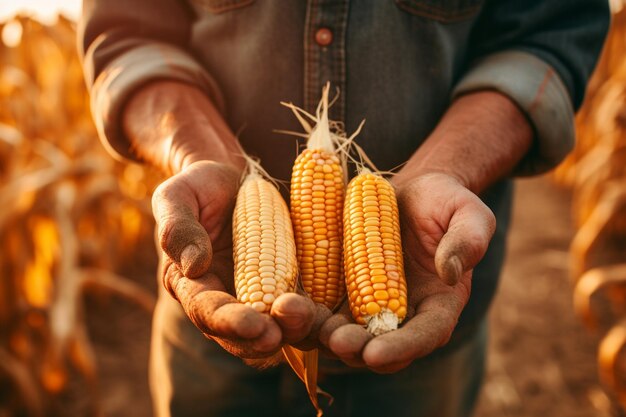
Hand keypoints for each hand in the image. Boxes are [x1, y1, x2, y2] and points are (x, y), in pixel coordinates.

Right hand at [152, 161, 324, 358]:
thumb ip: (178, 229)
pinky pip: (308, 311)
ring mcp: (263, 298)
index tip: (254, 325)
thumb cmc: (200, 186)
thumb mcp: (177, 196)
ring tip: (311, 320)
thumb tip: (195, 266)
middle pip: (245, 334)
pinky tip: (336, 316)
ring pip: (280, 329)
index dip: (229, 323)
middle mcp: (228, 301)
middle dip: (264, 337)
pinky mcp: (292, 289)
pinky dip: (322, 318)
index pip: (207, 312)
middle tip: (282, 332)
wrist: (236, 180)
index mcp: (193, 286)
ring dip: (297, 332)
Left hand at [320, 173, 494, 371]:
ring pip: (342, 334)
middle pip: (378, 346)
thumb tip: (450, 274)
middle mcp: (401, 316)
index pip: (424, 336)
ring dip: (320, 334)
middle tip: (337, 340)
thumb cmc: (444, 202)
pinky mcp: (339, 292)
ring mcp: (367, 307)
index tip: (377, 354)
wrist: (408, 192)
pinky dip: (303, 312)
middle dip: (356, 349)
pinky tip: (284, 302)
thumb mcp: (468, 212)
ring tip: (303, 321)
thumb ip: (468, 241)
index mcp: (438, 306)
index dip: (401, 349)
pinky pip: (320, 310)